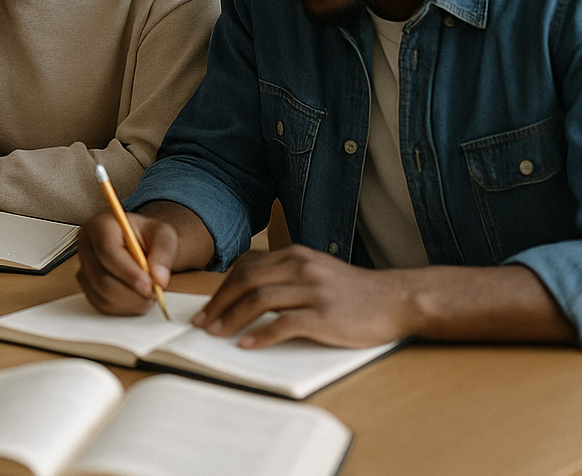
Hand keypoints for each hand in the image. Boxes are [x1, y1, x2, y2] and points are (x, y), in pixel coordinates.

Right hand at [76, 210, 180, 315]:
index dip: (128, 271)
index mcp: (100, 226)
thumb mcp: (164, 236)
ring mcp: (85, 269)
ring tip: (149, 294)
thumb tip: (158, 278)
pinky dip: (124, 308)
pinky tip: (137, 299)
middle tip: (154, 293)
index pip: (107, 251)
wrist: (144, 246)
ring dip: (130, 302)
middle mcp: (87, 247)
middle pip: (101, 278)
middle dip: (131, 292)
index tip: (148, 284)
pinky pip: (103, 305)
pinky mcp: (89, 287)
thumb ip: (164, 254)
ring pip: (102, 295)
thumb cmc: (149, 237)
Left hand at [193, 244, 413, 348]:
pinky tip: (247, 345)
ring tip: (217, 335)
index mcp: (294, 255)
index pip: (245, 268)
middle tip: (203, 323)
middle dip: (219, 304)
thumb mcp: (316, 271)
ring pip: (259, 300)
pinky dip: (261, 335)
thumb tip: (246, 294)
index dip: (221, 289)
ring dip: (232, 318)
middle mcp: (301, 267)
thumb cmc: (354, 291)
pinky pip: (284, 324)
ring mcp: (314, 290)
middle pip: (246, 282)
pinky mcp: (326, 315)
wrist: (398, 299)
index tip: (207, 307)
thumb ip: (285, 276)